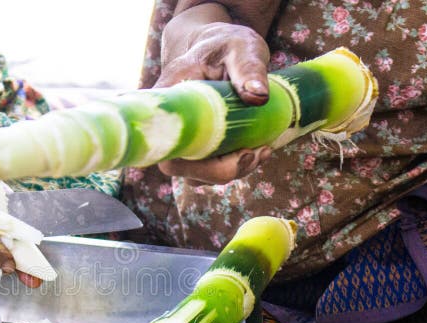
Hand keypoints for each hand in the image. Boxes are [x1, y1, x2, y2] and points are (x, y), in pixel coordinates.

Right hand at [156, 5, 272, 183]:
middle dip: (218, 171)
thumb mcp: (242, 48)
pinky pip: (209, 171)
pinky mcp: (196, 149)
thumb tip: (258, 97)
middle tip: (255, 154)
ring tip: (262, 150)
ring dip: (231, 171)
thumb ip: (249, 68)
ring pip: (195, 174)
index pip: (164, 140)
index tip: (235, 151)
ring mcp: (181, 139)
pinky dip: (235, 168)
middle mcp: (169, 123)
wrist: (221, 50)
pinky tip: (258, 151)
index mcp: (169, 95)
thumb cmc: (227, 46)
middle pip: (176, 165)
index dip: (190, 159)